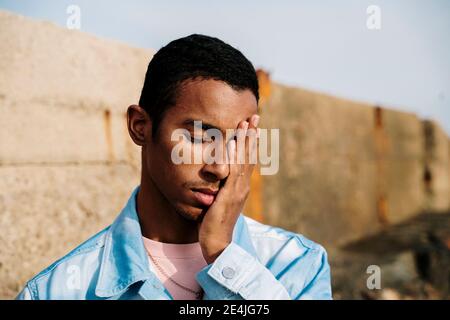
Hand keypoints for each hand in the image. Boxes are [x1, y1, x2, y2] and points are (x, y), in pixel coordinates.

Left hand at [198, 114, 259, 263]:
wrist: (217, 244)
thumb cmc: (214, 225)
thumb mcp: (218, 202)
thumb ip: (218, 189)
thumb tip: (213, 179)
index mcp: (240, 187)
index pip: (247, 160)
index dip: (250, 142)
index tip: (251, 126)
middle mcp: (242, 186)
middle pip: (249, 156)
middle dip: (252, 135)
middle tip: (255, 116)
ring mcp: (237, 190)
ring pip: (244, 160)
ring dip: (246, 140)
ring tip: (247, 122)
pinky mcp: (229, 195)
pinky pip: (233, 171)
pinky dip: (235, 156)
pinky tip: (234, 143)